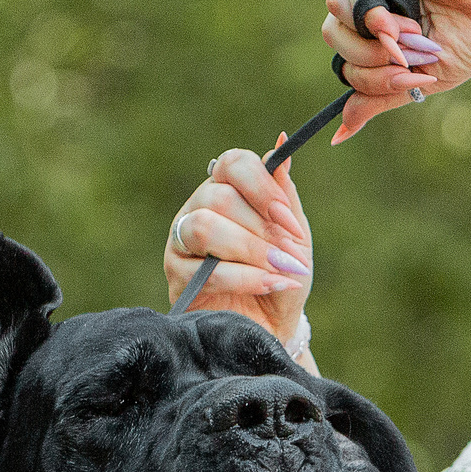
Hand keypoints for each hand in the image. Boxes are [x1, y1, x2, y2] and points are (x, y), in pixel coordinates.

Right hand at [163, 143, 312, 354]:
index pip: (234, 163)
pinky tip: (272, 285)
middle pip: (220, 197)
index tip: (287, 217)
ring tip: (282, 271)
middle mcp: (198, 208)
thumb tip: (280, 143)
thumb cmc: (283, 277)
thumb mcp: (294, 236)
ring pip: (204, 226)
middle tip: (291, 256)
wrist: (274, 328)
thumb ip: (284, 195)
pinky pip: (205, 269)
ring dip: (251, 250)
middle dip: (262, 229)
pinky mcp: (176, 276)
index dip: (262, 187)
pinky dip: (246, 277)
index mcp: (228, 190)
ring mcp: (181, 241)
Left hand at [322, 0, 470, 143]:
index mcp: (379, 21)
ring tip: (410, 38)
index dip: (367, 74)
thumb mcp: (420, 79)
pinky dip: (370, 10)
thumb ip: (378, 97)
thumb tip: (340, 134)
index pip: (344, 50)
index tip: (410, 78)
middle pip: (334, 31)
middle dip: (368, 59)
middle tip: (407, 60)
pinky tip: (394, 24)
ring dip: (372, 37)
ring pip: (338, 7)